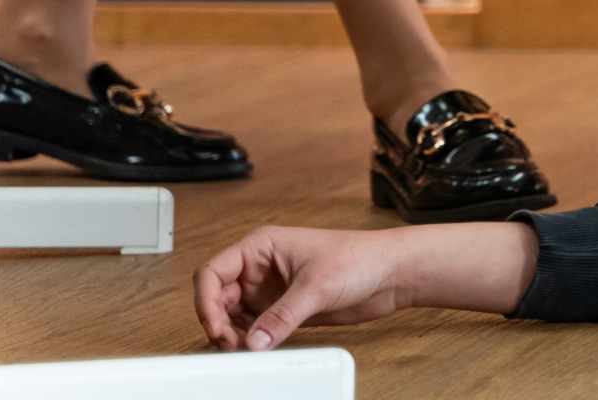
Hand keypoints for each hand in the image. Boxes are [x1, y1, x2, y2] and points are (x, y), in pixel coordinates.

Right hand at [193, 227, 416, 350]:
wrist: (392, 274)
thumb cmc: (360, 258)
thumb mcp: (317, 286)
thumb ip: (283, 316)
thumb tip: (253, 343)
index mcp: (261, 247)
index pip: (213, 272)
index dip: (205, 300)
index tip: (215, 325)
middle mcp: (260, 268)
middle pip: (217, 297)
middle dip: (217, 322)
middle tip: (231, 345)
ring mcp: (270, 290)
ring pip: (231, 316)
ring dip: (231, 334)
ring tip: (245, 351)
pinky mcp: (282, 310)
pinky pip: (252, 328)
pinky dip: (249, 340)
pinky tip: (256, 350)